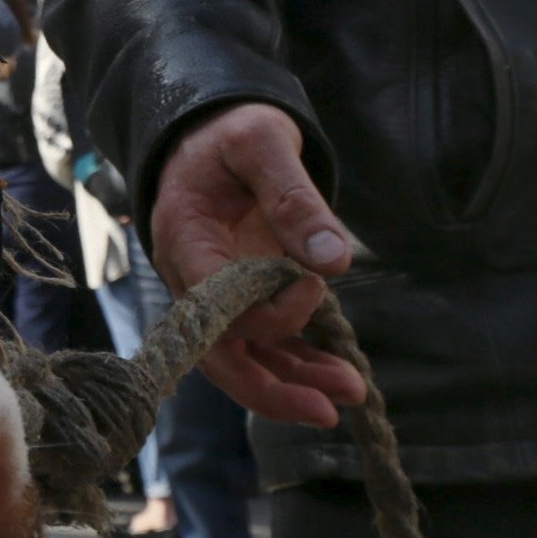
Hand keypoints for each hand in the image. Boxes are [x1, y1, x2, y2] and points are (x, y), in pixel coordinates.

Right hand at [149, 102, 365, 427]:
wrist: (212, 130)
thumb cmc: (231, 131)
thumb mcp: (262, 142)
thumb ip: (293, 197)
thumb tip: (333, 260)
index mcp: (185, 240)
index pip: (214, 307)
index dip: (264, 317)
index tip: (314, 288)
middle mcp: (191, 278)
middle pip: (220, 355)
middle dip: (275, 389)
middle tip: (334, 407)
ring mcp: (214, 293)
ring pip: (244, 357)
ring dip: (294, 382)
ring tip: (351, 392)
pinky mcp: (239, 296)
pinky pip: (261, 343)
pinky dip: (297, 362)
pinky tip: (335, 373)